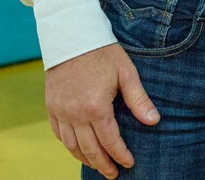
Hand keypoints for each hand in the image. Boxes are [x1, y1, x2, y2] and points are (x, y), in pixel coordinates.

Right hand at [45, 43, 159, 178]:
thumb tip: (154, 121)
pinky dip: (68, 145)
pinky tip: (78, 149)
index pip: (110, 141)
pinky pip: (58, 134)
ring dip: (85, 158)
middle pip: (89, 149)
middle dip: (103, 164)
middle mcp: (75, 114)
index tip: (128, 164)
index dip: (120, 155)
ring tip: (98, 165)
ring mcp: (60, 112)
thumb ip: (139, 100)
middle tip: (113, 175)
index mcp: (96, 107)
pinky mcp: (51, 107)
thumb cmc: (103, 53)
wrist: (72, 37)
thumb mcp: (126, 73)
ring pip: (71, 146)